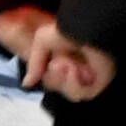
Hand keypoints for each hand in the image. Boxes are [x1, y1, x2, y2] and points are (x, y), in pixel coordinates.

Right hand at [0, 4, 115, 101]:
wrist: (86, 30)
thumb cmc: (64, 32)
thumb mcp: (41, 43)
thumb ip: (34, 66)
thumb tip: (26, 85)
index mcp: (65, 61)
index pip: (52, 80)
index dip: (47, 75)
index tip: (48, 64)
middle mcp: (77, 71)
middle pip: (59, 88)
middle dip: (55, 76)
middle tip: (58, 62)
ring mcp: (88, 79)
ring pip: (70, 94)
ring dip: (65, 80)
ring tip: (68, 64)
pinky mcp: (99, 84)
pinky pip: (83, 95)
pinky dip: (75, 84)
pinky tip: (76, 70)